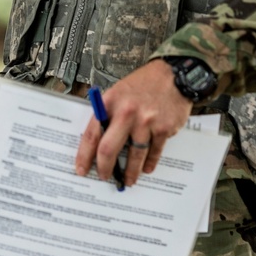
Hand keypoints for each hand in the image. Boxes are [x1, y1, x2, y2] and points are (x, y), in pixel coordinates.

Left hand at [75, 60, 191, 187]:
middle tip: (104, 177)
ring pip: (134, 156)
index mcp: (110, 102)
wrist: (174, 75)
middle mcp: (126, 112)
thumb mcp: (118, 91)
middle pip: (109, 149)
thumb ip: (108, 114)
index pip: (92, 135)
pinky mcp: (163, 128)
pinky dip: (150, 163)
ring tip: (128, 180)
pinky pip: (154, 152)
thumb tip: (99, 141)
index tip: (82, 169)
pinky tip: (146, 168)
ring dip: (130, 172)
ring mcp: (146, 121)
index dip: (84, 155)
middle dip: (105, 168)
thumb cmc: (143, 83)